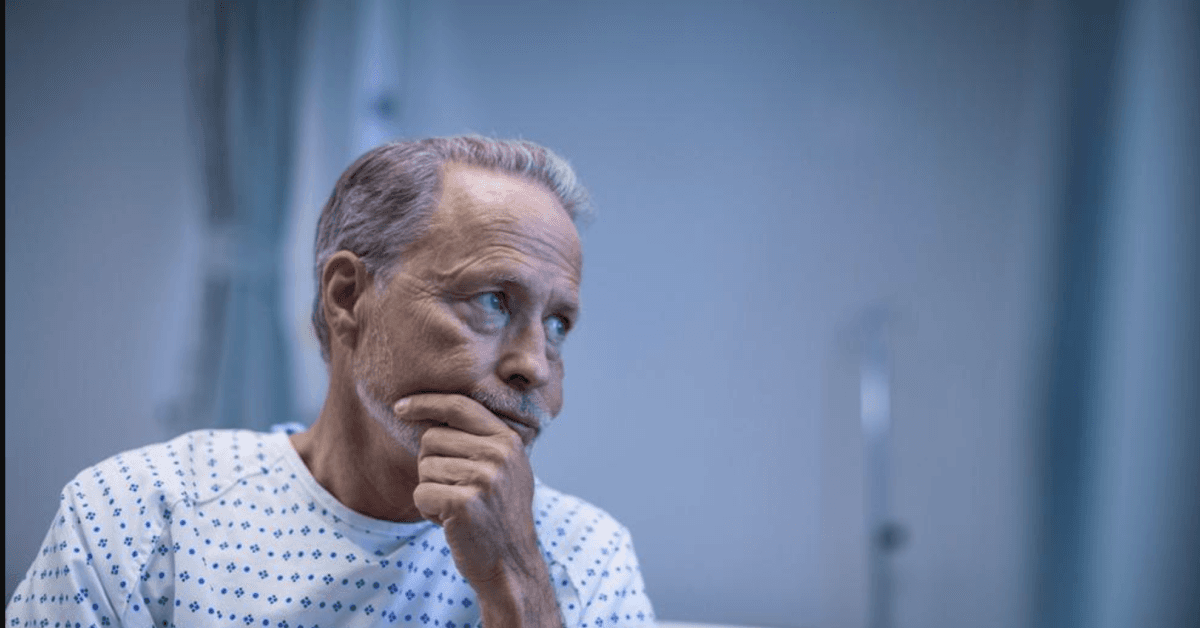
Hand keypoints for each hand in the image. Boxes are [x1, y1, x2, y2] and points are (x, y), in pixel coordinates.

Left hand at [398, 393, 559, 625]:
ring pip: (424, 467)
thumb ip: (479, 439)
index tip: (400, 407)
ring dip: (431, 490)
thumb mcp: (504, 468)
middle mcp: (499, 454)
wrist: (511, 562)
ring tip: (457, 508)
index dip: (426, 402)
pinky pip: (420, 493)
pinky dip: (427, 510)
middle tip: (453, 489)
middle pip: (432, 438)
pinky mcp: (464, 503)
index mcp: (508, 440)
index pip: (459, 406)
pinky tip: (450, 521)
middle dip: (430, 464)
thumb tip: (430, 414)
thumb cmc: (498, 513)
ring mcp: (484, 478)